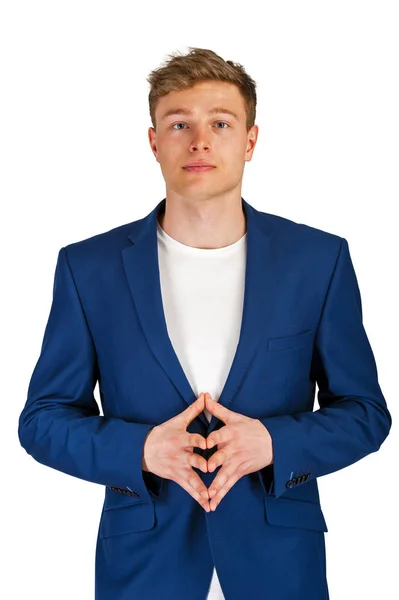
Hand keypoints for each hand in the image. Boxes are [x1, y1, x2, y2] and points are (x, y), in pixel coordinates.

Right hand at [142, 393, 210, 511]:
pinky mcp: (177, 477)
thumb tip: (205, 396)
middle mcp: (180, 455)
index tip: (207, 443)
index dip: (198, 441)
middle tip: (209, 469)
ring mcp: (178, 468)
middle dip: (201, 464)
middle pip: (192, 460)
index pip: (191, 439)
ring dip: (201, 487)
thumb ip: (194, 410)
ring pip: (192, 478)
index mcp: (180, 439)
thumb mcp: (177, 421)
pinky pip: (189, 489)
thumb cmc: (163, 434)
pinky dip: (198, 497)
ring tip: (211, 496)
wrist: (144, 450)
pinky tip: (208, 505)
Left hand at [204, 392, 272, 510]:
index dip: (213, 439)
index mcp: (230, 433)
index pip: (220, 435)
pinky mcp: (240, 472)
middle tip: (208, 468)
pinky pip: (229, 485)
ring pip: (225, 475)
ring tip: (208, 494)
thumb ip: (217, 410)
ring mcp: (237, 462)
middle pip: (223, 456)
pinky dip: (221, 494)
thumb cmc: (251, 428)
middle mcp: (233, 449)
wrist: (272, 442)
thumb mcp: (235, 417)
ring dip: (217, 485)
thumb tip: (204, 397)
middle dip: (215, 462)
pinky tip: (212, 503)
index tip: (205, 443)